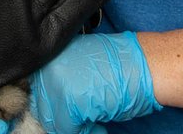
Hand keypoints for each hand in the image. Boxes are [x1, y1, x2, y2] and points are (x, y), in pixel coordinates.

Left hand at [29, 32, 160, 133]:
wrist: (143, 66)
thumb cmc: (120, 67)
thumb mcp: (82, 66)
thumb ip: (62, 80)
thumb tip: (50, 106)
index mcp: (51, 56)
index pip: (38, 92)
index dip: (54, 108)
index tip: (67, 116)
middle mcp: (49, 67)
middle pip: (42, 108)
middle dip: (62, 120)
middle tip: (85, 124)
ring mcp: (56, 83)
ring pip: (53, 120)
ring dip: (73, 128)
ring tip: (94, 126)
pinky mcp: (68, 101)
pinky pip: (67, 129)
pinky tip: (99, 129)